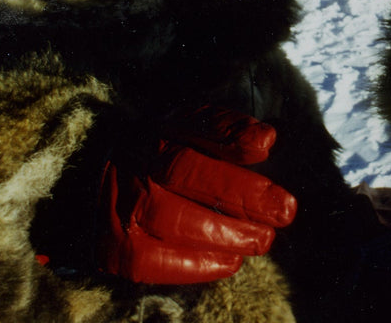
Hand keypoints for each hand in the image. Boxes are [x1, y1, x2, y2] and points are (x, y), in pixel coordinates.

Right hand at [98, 105, 296, 284]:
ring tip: (264, 240)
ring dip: (225, 233)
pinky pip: (156, 260)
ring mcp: (124, 206)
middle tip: (285, 210)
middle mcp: (137, 163)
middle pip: (185, 171)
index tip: (267, 144)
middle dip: (239, 192)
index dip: (231, 135)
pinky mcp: (120, 249)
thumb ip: (228, 132)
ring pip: (173, 218)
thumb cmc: (167, 160)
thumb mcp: (193, 133)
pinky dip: (197, 264)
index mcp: (160, 130)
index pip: (195, 126)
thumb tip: (267, 141)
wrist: (105, 191)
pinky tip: (232, 261)